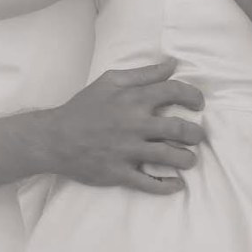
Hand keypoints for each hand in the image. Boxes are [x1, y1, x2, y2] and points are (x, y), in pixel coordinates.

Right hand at [45, 60, 206, 194]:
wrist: (54, 138)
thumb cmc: (84, 107)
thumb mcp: (110, 81)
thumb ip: (143, 73)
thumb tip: (172, 65)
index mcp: (133, 99)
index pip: (174, 92)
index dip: (193, 96)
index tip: (198, 104)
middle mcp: (134, 124)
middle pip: (179, 128)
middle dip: (196, 134)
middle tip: (198, 136)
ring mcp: (127, 151)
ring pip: (169, 157)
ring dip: (187, 159)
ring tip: (189, 158)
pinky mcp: (119, 173)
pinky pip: (150, 183)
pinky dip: (168, 186)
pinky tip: (177, 184)